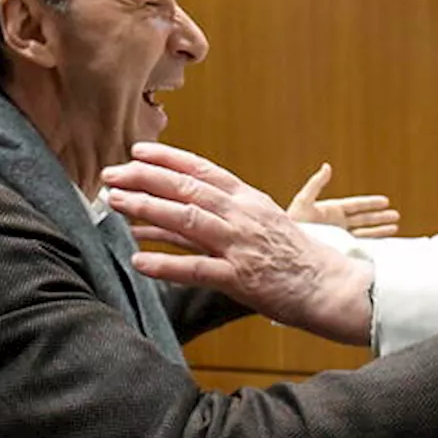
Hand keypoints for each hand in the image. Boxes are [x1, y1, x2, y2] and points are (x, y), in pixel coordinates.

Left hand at [102, 143, 374, 344]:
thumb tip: (158, 216)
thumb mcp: (257, 224)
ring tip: (116, 203)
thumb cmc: (289, 255)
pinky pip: (196, 269)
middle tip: (111, 176)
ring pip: (187, 220)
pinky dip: (165, 264)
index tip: (137, 152)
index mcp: (247, 199)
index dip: (167, 159)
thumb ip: (211, 218)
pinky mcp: (240, 278)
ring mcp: (240, 245)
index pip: (202, 170)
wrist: (326, 285)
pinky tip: (139, 260)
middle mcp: (242, 216)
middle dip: (144, 179)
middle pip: (187, 189)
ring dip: (147, 209)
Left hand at [287, 163, 400, 237]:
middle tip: (396, 215)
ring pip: (365, 232)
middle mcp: (337, 224)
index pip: (356, 206)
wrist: (287, 247)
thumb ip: (316, 184)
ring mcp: (339, 237)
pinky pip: (359, 247)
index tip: (385, 201)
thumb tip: (327, 166)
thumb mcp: (303, 201)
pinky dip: (372, 245)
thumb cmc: (293, 223)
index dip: (370, 203)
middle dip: (380, 217)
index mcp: (331, 211)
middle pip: (364, 219)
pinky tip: (383, 244)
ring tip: (395, 227)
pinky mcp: (338, 250)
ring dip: (380, 230)